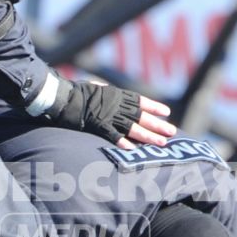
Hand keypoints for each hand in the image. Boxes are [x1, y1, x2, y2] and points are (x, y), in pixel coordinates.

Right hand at [49, 80, 177, 146]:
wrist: (64, 96)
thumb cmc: (78, 91)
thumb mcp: (96, 87)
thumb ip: (107, 92)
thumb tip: (109, 91)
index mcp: (117, 95)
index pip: (140, 101)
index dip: (154, 107)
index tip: (167, 112)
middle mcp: (116, 105)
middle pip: (141, 117)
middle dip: (158, 125)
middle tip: (172, 131)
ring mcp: (108, 116)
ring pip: (133, 128)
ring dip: (148, 136)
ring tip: (161, 143)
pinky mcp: (98, 126)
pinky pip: (113, 136)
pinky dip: (124, 142)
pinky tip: (135, 149)